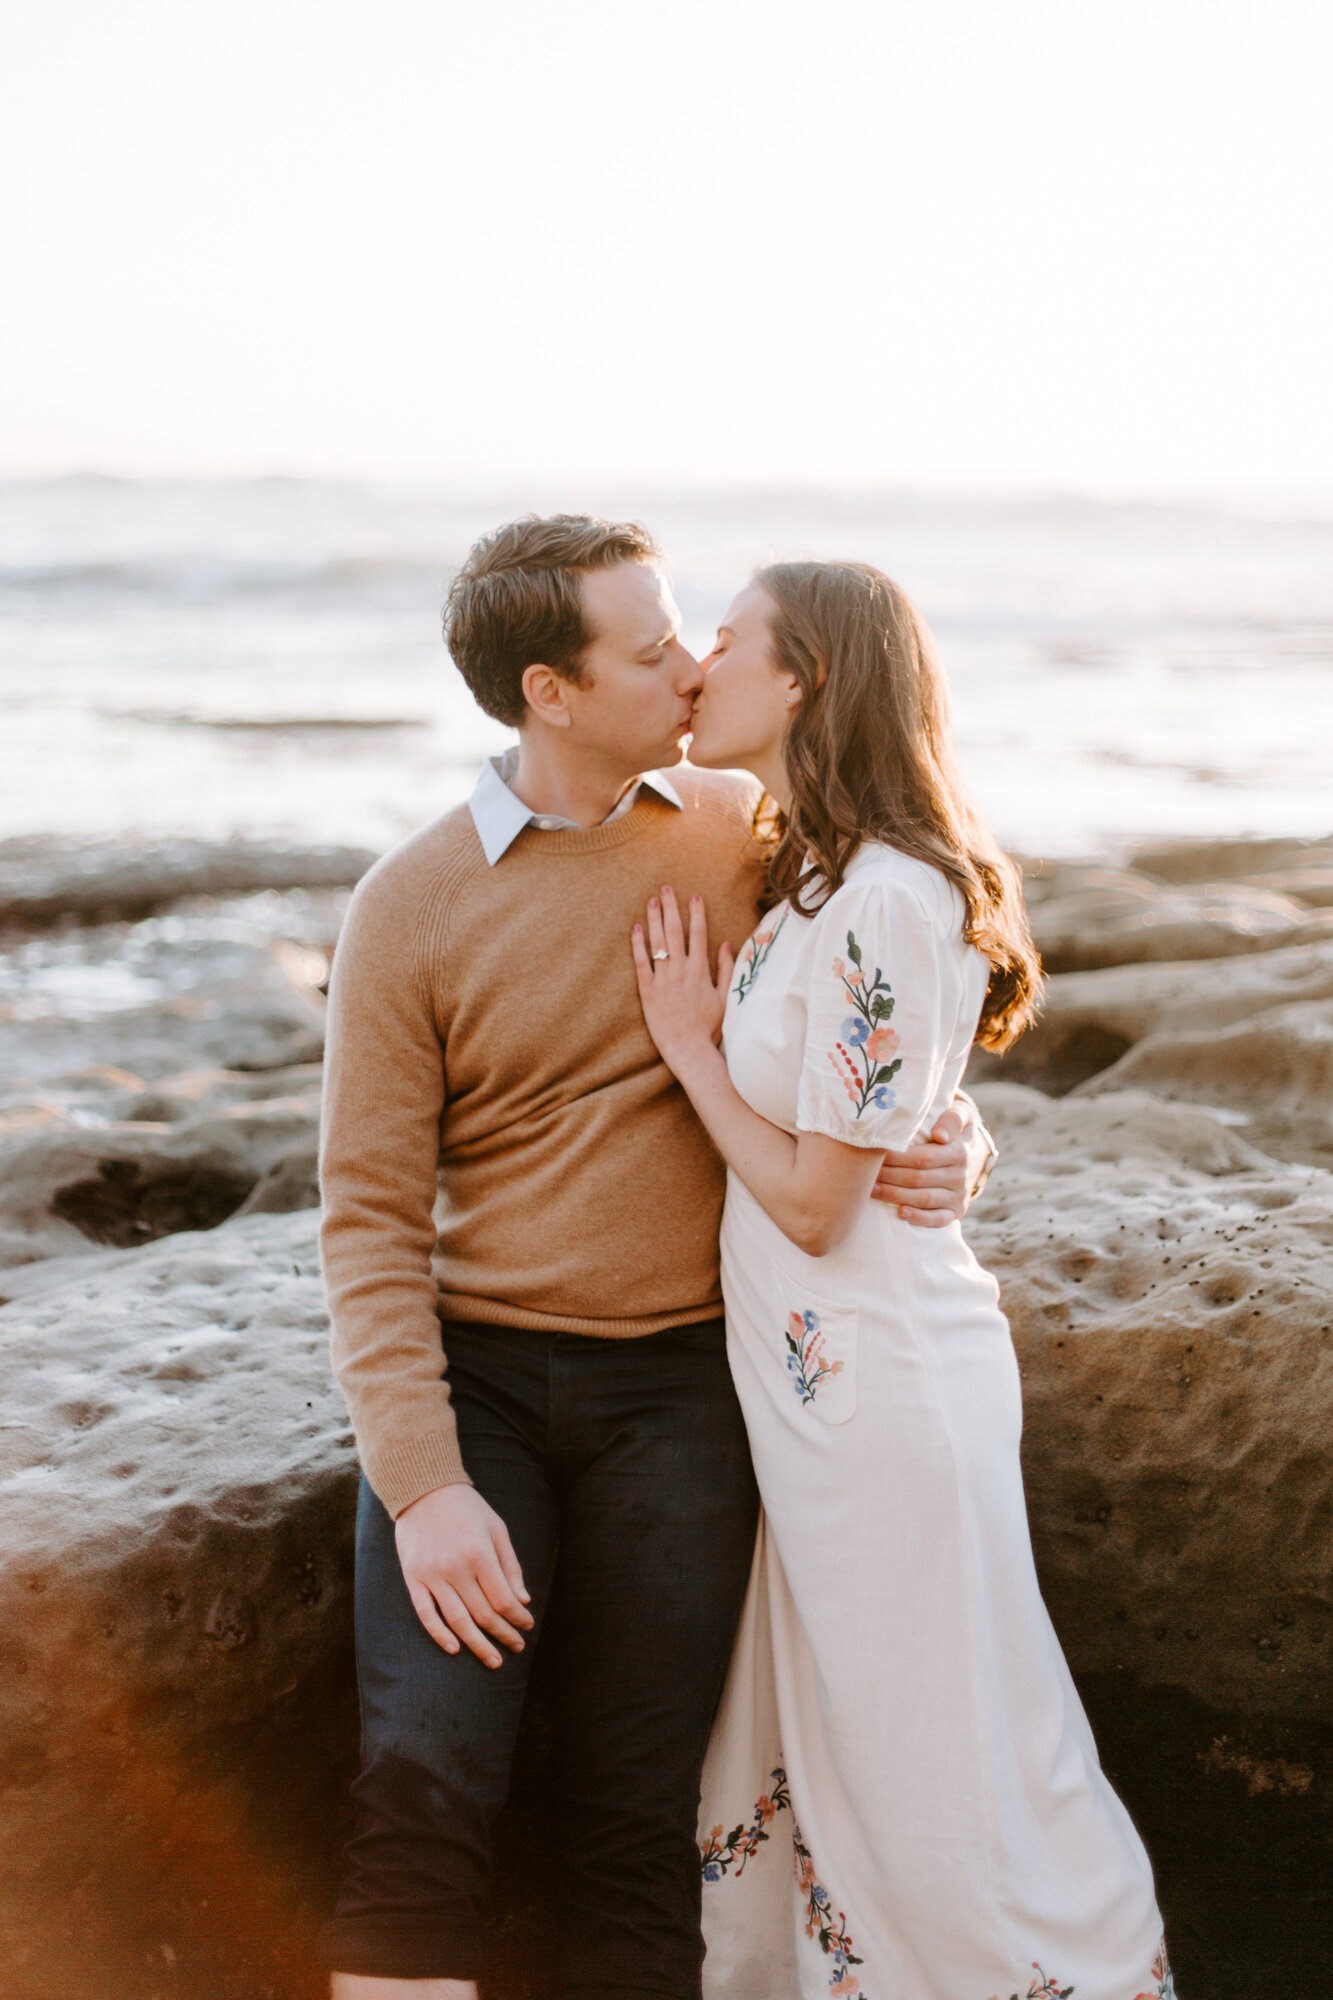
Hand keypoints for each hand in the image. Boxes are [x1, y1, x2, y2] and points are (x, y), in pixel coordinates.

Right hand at [395, 1482, 533, 1668]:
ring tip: (493, 1660)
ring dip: (477, 1644)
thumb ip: (510, 1565)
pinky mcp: (413, 1578)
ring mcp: (431, 1575)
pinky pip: (426, 1613)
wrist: (423, 1490)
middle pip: (483, 1614)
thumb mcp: (496, 1528)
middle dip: (503, 1634)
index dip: (517, 1618)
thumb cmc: (467, 1508)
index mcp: (479, 1554)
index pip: (502, 1599)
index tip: (527, 1627)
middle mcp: (455, 1568)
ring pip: (457, 1620)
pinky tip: (455, 1649)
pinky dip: (439, 1635)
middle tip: (516, 1648)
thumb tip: (522, 1600)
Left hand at [631, 885, 734, 1072]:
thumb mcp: (724, 997)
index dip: (696, 913)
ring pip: (657, 942)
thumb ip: (725, 969)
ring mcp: (663, 980)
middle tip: (665, 888)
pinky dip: (638, 944)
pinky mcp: (647, 991)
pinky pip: (641, 963)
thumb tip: (726, 944)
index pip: (699, 934)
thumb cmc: (709, 1027)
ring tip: (651, 901)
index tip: (694, 896)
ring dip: (654, 919)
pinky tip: (635, 928)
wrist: (689, 1049)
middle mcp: (681, 971)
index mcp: (701, 971)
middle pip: (675, 932)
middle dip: (671, 908)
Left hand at [871, 1103, 970, 1226]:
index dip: (896, 1157)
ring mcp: (959, 1196)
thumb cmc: (956, 1129)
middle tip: (864, 1172)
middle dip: (888, 1176)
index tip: (875, 1154)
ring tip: (870, 1190)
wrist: (974, 1152)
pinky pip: (938, 1219)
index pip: (922, 1157)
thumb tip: (940, 1135)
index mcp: (959, 1152)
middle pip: (918, 1179)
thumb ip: (953, 1118)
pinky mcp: (957, 1211)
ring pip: (923, 1199)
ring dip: (894, 1196)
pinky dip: (919, 1218)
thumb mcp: (961, 1114)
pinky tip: (900, 1214)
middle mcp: (960, 1176)